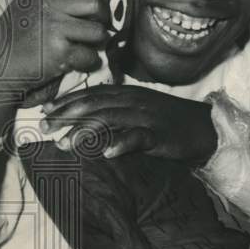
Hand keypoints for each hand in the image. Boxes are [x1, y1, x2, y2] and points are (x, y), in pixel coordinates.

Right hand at [0, 0, 110, 133]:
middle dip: (102, 17)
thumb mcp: (27, 8)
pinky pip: (92, 55)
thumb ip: (52, 1)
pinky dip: (88, 63)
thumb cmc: (13, 41)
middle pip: (95, 3)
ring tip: (81, 47)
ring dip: (96, 43)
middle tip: (96, 28)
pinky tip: (74, 63)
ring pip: (98, 31)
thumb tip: (90, 0)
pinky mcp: (61, 51)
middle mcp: (48, 6)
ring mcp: (55, 28)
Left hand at [39, 85, 217, 163]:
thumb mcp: (140, 110)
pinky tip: (106, 154)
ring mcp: (147, 116)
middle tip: (44, 129)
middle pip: (95, 105)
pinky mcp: (161, 134)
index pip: (91, 94)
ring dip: (85, 132)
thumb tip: (86, 117)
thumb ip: (116, 109)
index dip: (66, 102)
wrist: (205, 127)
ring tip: (65, 144)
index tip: (44, 112)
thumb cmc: (169, 122)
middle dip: (66, 116)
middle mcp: (134, 101)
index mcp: (128, 93)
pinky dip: (122, 144)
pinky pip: (138, 137)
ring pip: (110, 120)